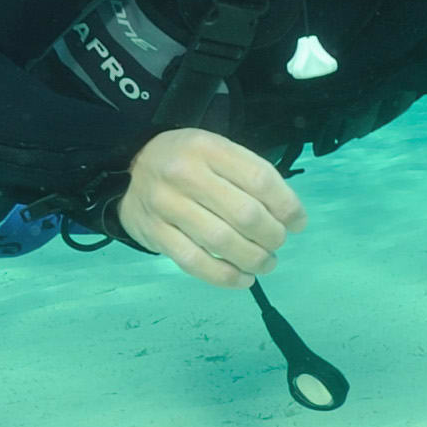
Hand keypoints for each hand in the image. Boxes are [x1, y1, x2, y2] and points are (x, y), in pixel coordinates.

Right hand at [119, 128, 305, 288]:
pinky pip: (196, 263)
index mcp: (207, 147)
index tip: (298, 223)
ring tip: (266, 263)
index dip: (288, 206)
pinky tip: (243, 279)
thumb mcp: (215, 151)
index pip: (260, 179)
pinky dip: (226, 277)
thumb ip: (248, 175)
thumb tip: (289, 216)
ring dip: (254, 259)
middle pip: (245, 214)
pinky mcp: (155, 234)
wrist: (128, 169)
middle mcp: (185, 174)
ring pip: (222, 242)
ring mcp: (166, 205)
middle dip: (273, 236)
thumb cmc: (185, 161)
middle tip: (278, 243)